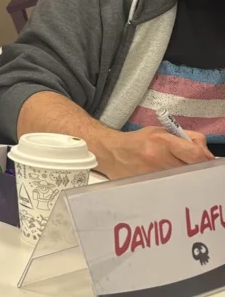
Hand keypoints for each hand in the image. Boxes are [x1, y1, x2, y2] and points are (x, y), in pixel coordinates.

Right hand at [97, 126, 213, 179]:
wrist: (111, 153)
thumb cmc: (138, 141)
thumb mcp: (160, 131)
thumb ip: (186, 138)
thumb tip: (206, 153)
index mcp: (162, 141)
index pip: (196, 154)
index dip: (205, 158)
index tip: (205, 159)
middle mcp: (158, 159)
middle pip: (192, 169)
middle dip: (196, 168)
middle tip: (192, 166)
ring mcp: (153, 174)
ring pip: (183, 180)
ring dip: (185, 177)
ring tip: (175, 170)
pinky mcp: (148, 185)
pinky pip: (170, 187)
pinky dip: (174, 184)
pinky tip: (168, 179)